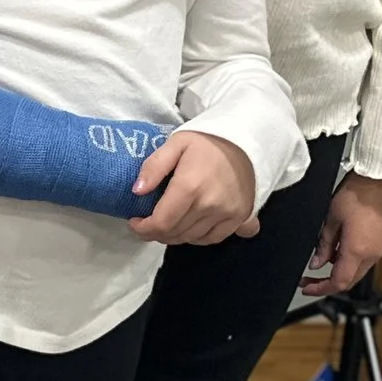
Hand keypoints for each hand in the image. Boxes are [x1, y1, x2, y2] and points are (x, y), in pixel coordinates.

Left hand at [126, 130, 260, 246]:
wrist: (247, 142)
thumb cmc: (207, 141)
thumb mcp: (176, 143)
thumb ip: (154, 167)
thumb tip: (137, 191)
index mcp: (189, 187)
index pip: (161, 223)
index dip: (143, 228)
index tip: (135, 221)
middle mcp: (209, 205)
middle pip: (175, 233)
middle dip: (155, 232)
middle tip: (147, 222)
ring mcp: (227, 214)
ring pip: (191, 239)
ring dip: (174, 236)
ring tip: (165, 224)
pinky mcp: (240, 217)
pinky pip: (213, 238)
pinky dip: (196, 237)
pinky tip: (188, 226)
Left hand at [302, 175, 381, 294]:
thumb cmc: (358, 193)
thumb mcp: (331, 219)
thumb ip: (324, 245)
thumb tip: (317, 263)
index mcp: (357, 251)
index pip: (338, 282)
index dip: (320, 289)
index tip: (306, 287)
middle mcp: (374, 254)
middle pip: (350, 280)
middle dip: (329, 282)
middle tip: (311, 278)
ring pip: (361, 269)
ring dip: (342, 269)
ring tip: (325, 257)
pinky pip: (370, 257)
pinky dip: (355, 258)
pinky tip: (344, 246)